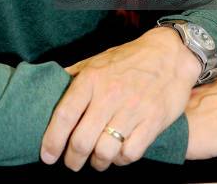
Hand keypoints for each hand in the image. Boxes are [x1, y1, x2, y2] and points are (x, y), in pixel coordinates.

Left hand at [41, 26, 200, 170]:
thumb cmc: (129, 59)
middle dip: (72, 159)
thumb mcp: (97, 60)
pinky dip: (121, 160)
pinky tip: (118, 154)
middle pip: (82, 141)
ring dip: (97, 162)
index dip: (52, 139)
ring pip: (105, 152)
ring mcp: (132, 109)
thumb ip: (74, 76)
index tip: (47, 155)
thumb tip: (49, 90)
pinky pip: (130, 154)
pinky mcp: (153, 122)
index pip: (65, 115)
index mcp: (92, 78)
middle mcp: (109, 94)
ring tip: (95, 160)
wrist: (169, 54)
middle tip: (71, 162)